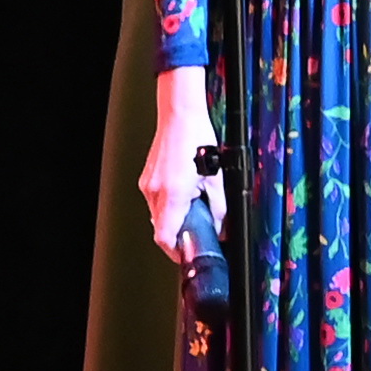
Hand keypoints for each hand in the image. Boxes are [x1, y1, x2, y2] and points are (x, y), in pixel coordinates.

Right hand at [140, 63, 221, 263]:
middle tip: (195, 232)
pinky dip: (168, 204)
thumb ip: (220, 207)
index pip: (165, 237)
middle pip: (160, 227)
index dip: (175, 251)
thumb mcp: (218, 177)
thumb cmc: (197, 139)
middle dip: (177, 233)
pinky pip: (155, 200)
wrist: (180, 116)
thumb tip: (223, 226)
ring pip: (157, 214)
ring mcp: (148, 184)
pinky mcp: (147, 178)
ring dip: (172, 217)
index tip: (186, 254)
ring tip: (191, 207)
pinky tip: (183, 192)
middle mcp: (155, 191)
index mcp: (173, 194)